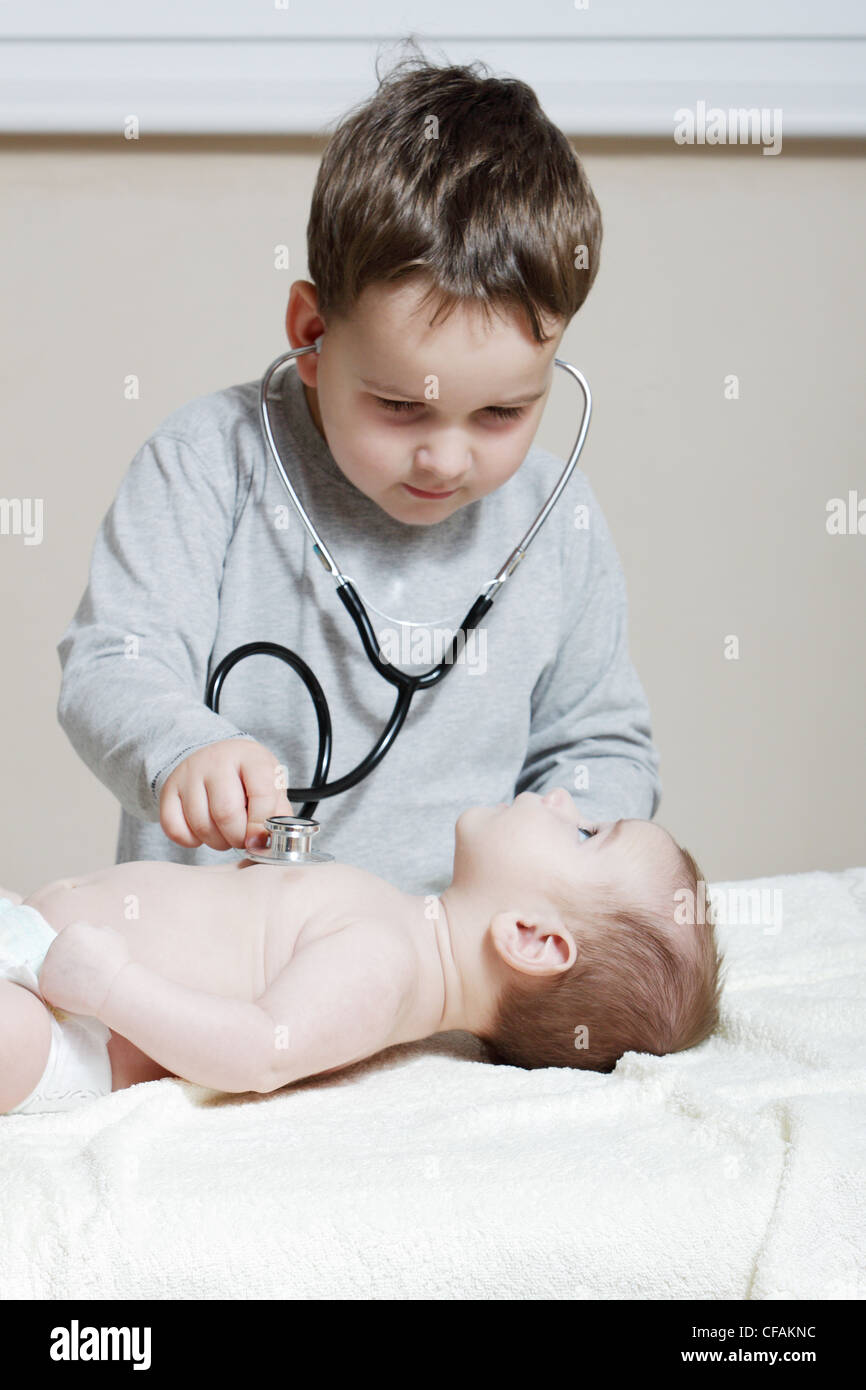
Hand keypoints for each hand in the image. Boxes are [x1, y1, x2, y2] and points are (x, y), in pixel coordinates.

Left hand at [39, 922, 131, 1017]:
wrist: (114, 988)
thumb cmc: (117, 963)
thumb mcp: (112, 935)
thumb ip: (95, 931)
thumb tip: (89, 933)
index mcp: (72, 929)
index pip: (72, 937)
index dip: (84, 948)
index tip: (93, 959)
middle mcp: (55, 943)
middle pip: (60, 951)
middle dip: (71, 961)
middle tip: (87, 972)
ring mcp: (47, 964)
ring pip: (54, 969)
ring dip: (64, 975)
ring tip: (82, 983)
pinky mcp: (44, 984)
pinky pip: (51, 986)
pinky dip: (60, 992)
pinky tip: (74, 993)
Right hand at [159, 738, 294, 852]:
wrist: (213, 755)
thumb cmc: (247, 776)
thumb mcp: (270, 783)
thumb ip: (277, 811)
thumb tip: (275, 841)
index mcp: (250, 757)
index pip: (260, 795)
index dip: (261, 826)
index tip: (259, 840)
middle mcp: (217, 761)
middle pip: (226, 813)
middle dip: (238, 838)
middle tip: (242, 839)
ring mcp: (189, 774)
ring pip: (201, 825)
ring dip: (217, 842)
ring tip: (225, 835)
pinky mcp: (169, 790)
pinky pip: (175, 829)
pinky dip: (190, 841)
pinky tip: (203, 832)